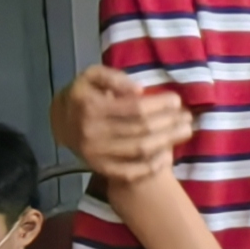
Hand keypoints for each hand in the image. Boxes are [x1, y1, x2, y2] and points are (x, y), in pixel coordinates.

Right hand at [53, 66, 190, 184]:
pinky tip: (167, 155)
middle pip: (141, 130)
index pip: (135, 108)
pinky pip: (131, 172)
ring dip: (168, 142)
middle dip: (169, 123)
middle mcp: (93, 133)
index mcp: (91, 107)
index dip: (160, 105)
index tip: (177, 100)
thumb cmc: (85, 95)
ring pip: (140, 150)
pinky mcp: (101, 169)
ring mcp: (96, 154)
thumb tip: (139, 90)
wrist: (62, 122)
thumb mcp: (93, 76)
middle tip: (188, 117)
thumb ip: (114, 77)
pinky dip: (152, 166)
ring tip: (185, 131)